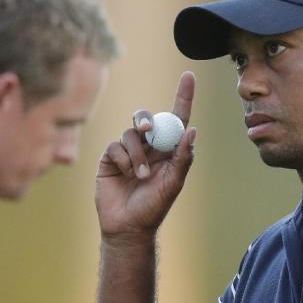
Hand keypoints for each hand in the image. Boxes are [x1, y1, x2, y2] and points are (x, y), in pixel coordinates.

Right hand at [95, 72, 196, 240]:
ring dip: (136, 154)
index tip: (189, 75)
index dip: (183, 96)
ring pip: (130, 133)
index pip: (176, 118)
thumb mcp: (173, 183)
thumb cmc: (154, 208)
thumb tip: (192, 130)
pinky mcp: (110, 158)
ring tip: (140, 175)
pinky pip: (115, 146)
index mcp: (168, 150)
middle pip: (147, 118)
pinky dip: (122, 158)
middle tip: (147, 129)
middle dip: (146, 119)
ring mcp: (129, 152)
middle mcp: (149, 147)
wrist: (127, 227)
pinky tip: (125, 174)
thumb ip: (183, 157)